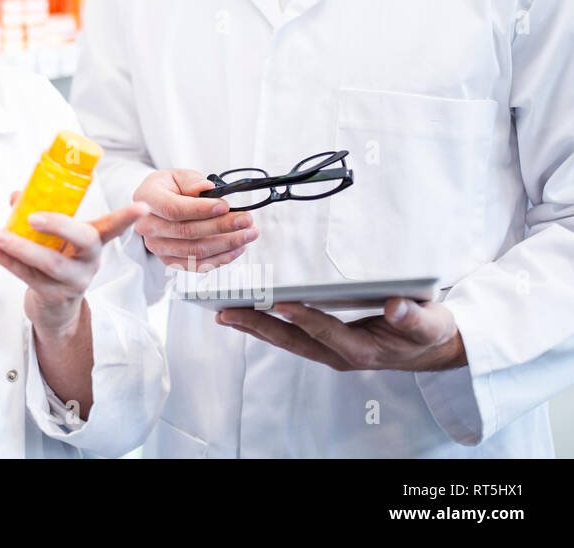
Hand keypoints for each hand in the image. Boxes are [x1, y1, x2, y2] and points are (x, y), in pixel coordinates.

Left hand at [0, 194, 147, 337]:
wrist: (54, 308)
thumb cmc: (56, 261)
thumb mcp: (55, 239)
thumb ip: (38, 213)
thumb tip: (17, 195)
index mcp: (92, 243)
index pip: (113, 226)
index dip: (127, 217)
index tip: (142, 206)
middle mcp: (89, 261)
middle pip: (84, 240)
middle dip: (59, 225)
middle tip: (32, 216)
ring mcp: (74, 281)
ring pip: (51, 263)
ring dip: (21, 247)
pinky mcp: (54, 296)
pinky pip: (30, 278)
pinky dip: (9, 262)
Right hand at [132, 169, 258, 271]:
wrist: (156, 205)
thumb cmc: (168, 188)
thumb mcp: (177, 175)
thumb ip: (191, 181)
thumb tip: (206, 188)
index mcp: (147, 199)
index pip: (173, 209)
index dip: (200, 209)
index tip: (225, 206)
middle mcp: (147, 226)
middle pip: (186, 232)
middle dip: (221, 227)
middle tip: (246, 220)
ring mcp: (157, 246)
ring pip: (194, 251)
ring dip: (226, 244)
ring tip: (248, 234)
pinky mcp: (170, 260)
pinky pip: (196, 265)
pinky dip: (220, 259)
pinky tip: (237, 249)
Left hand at [216, 298, 467, 371]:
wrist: (434, 349)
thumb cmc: (431, 333)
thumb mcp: (432, 323)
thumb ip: (415, 317)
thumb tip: (397, 306)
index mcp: (365, 351)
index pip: (327, 332)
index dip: (304, 317)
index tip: (279, 302)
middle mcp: (342, 355)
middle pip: (294, 341)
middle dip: (258, 326)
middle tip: (226, 311)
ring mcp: (332, 353)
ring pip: (287, 342)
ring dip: (255, 328)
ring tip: (224, 313)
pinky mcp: (327, 346)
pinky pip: (291, 338)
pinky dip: (267, 326)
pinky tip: (247, 315)